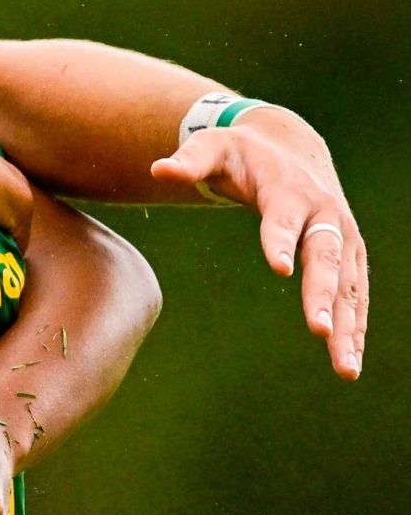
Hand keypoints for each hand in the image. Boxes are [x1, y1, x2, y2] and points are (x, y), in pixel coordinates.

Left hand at [152, 106, 367, 377]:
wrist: (289, 146)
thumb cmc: (241, 152)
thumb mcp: (212, 147)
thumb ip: (189, 161)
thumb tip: (159, 169)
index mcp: (289, 190)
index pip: (284, 217)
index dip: (281, 240)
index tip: (280, 267)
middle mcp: (325, 214)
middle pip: (326, 255)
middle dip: (323, 294)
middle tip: (319, 330)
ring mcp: (343, 235)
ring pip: (349, 283)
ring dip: (348, 325)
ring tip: (345, 368)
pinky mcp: (350, 254)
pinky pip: (355, 293)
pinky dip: (355, 325)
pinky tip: (349, 360)